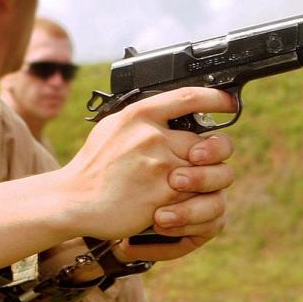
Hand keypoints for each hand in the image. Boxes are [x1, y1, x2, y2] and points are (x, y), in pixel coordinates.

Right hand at [58, 87, 235, 241]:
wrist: (73, 199)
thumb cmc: (92, 167)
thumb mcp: (112, 128)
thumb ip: (143, 120)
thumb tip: (173, 113)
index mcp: (139, 116)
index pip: (189, 97)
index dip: (217, 99)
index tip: (228, 102)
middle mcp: (152, 138)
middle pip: (211, 143)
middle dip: (214, 157)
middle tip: (205, 162)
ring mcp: (161, 168)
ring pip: (211, 173)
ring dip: (208, 183)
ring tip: (191, 186)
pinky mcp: (164, 197)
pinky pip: (197, 198)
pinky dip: (192, 204)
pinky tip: (175, 204)